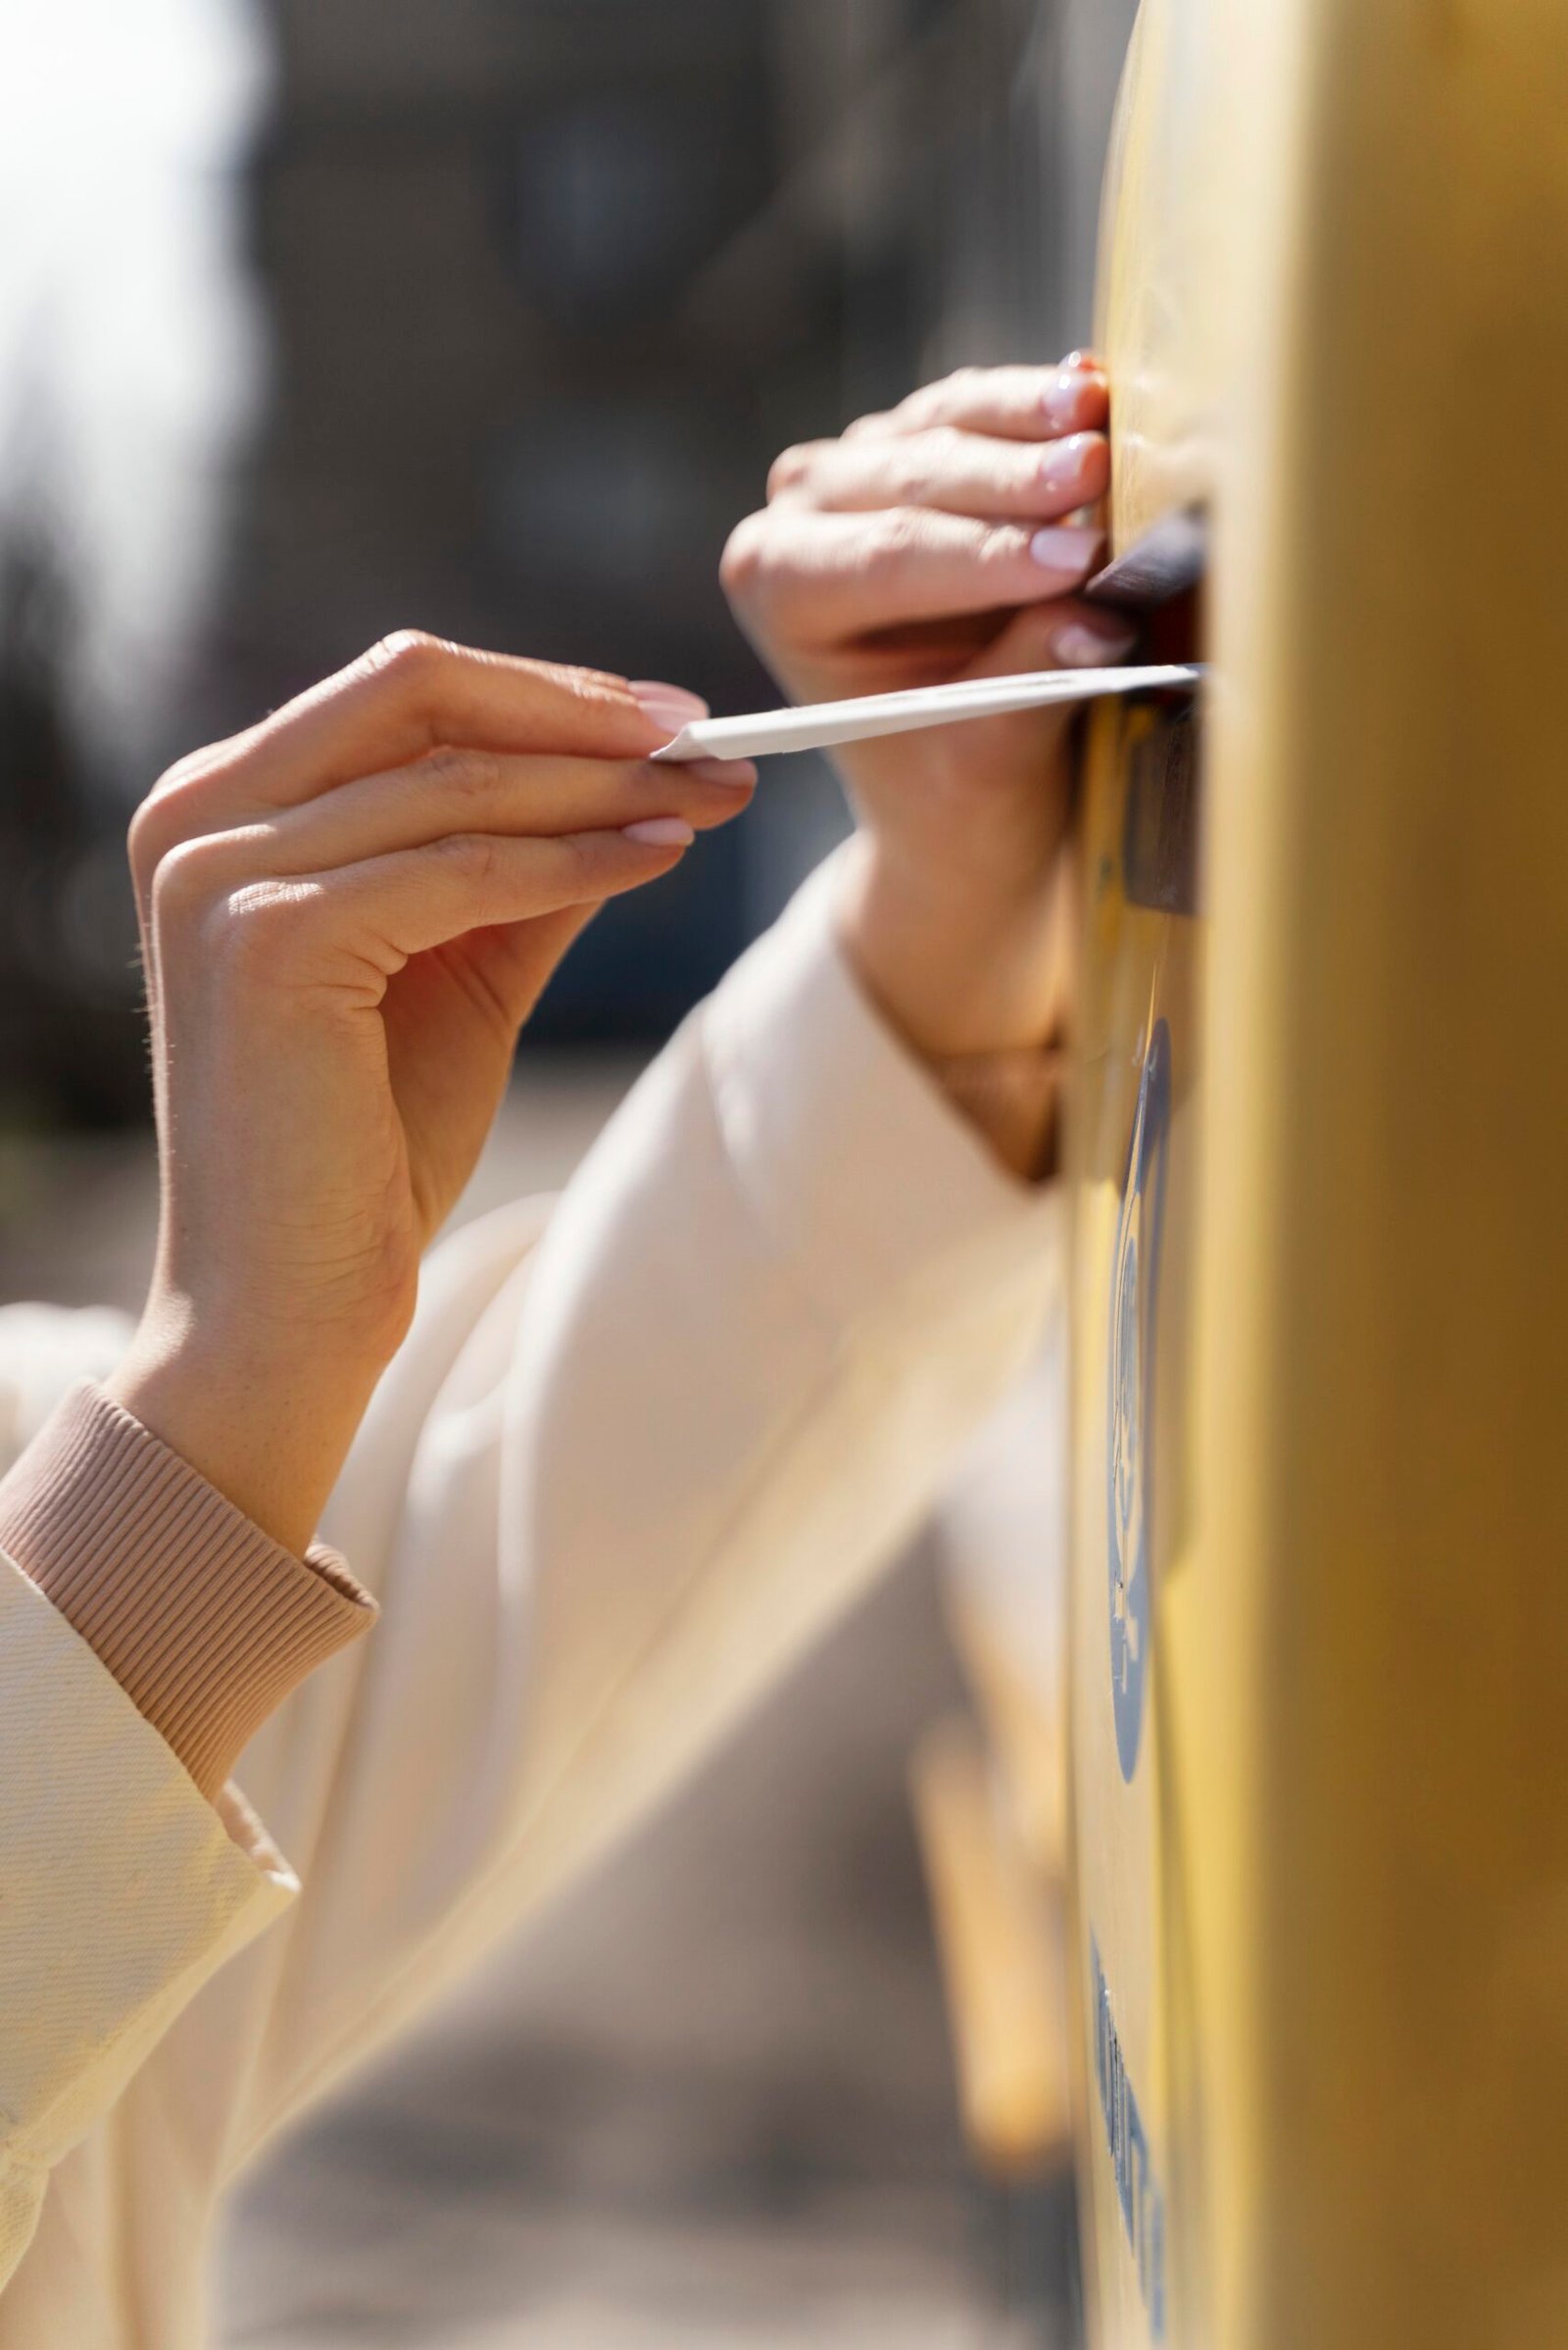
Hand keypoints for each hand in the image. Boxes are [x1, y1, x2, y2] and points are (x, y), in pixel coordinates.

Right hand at [109, 633, 752, 1551]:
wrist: (290, 1312)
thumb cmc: (364, 1156)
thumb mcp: (458, 976)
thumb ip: (523, 872)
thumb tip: (641, 783)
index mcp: (223, 809)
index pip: (401, 696)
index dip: (547, 694)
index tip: (672, 721)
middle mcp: (196, 819)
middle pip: (417, 691)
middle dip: (580, 710)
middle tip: (707, 736)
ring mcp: (218, 875)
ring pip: (455, 780)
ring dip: (601, 784)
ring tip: (709, 798)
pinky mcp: (267, 940)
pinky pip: (460, 869)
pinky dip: (574, 858)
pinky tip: (658, 856)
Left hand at [721, 356, 1133, 1060]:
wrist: (951, 790)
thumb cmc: (950, 784)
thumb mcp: (988, 758)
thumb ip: (1031, 684)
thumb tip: (1096, 623)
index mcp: (780, 591)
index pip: (890, 559)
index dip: (986, 555)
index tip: (1075, 559)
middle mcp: (799, 514)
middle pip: (916, 477)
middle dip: (1014, 481)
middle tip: (1097, 474)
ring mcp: (856, 463)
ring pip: (949, 421)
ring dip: (1032, 420)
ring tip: (1102, 422)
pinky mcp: (920, 435)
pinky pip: (984, 405)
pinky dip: (1044, 403)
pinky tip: (1096, 392)